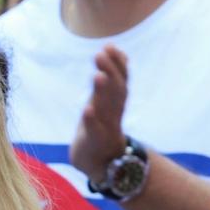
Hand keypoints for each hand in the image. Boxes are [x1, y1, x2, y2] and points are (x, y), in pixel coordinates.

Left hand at [67, 44, 129, 184]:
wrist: (100, 164)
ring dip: (103, 92)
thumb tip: (118, 52)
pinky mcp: (94, 143)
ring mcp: (106, 128)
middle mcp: (114, 113)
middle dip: (111, 71)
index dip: (117, 64)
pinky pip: (95, 131)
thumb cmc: (101, 127)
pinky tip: (87, 109)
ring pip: (108, 108)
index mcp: (116, 103)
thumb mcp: (106, 100)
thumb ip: (111, 78)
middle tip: (101, 53)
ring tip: (97, 75)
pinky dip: (92, 120)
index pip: (121, 80)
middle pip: (117, 91)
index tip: (109, 46)